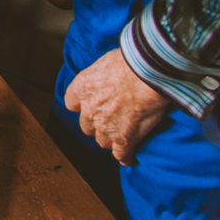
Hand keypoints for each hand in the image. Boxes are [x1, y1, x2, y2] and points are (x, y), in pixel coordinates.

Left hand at [64, 49, 168, 164]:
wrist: (147, 72)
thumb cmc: (131, 61)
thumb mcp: (105, 62)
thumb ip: (100, 77)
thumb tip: (107, 78)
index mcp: (82, 88)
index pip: (72, 103)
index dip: (82, 106)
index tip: (89, 106)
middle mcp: (89, 109)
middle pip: (87, 125)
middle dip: (97, 124)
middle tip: (110, 120)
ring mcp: (105, 126)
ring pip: (102, 140)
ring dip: (110, 139)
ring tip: (120, 137)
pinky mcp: (123, 138)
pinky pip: (121, 154)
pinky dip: (125, 157)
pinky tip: (128, 158)